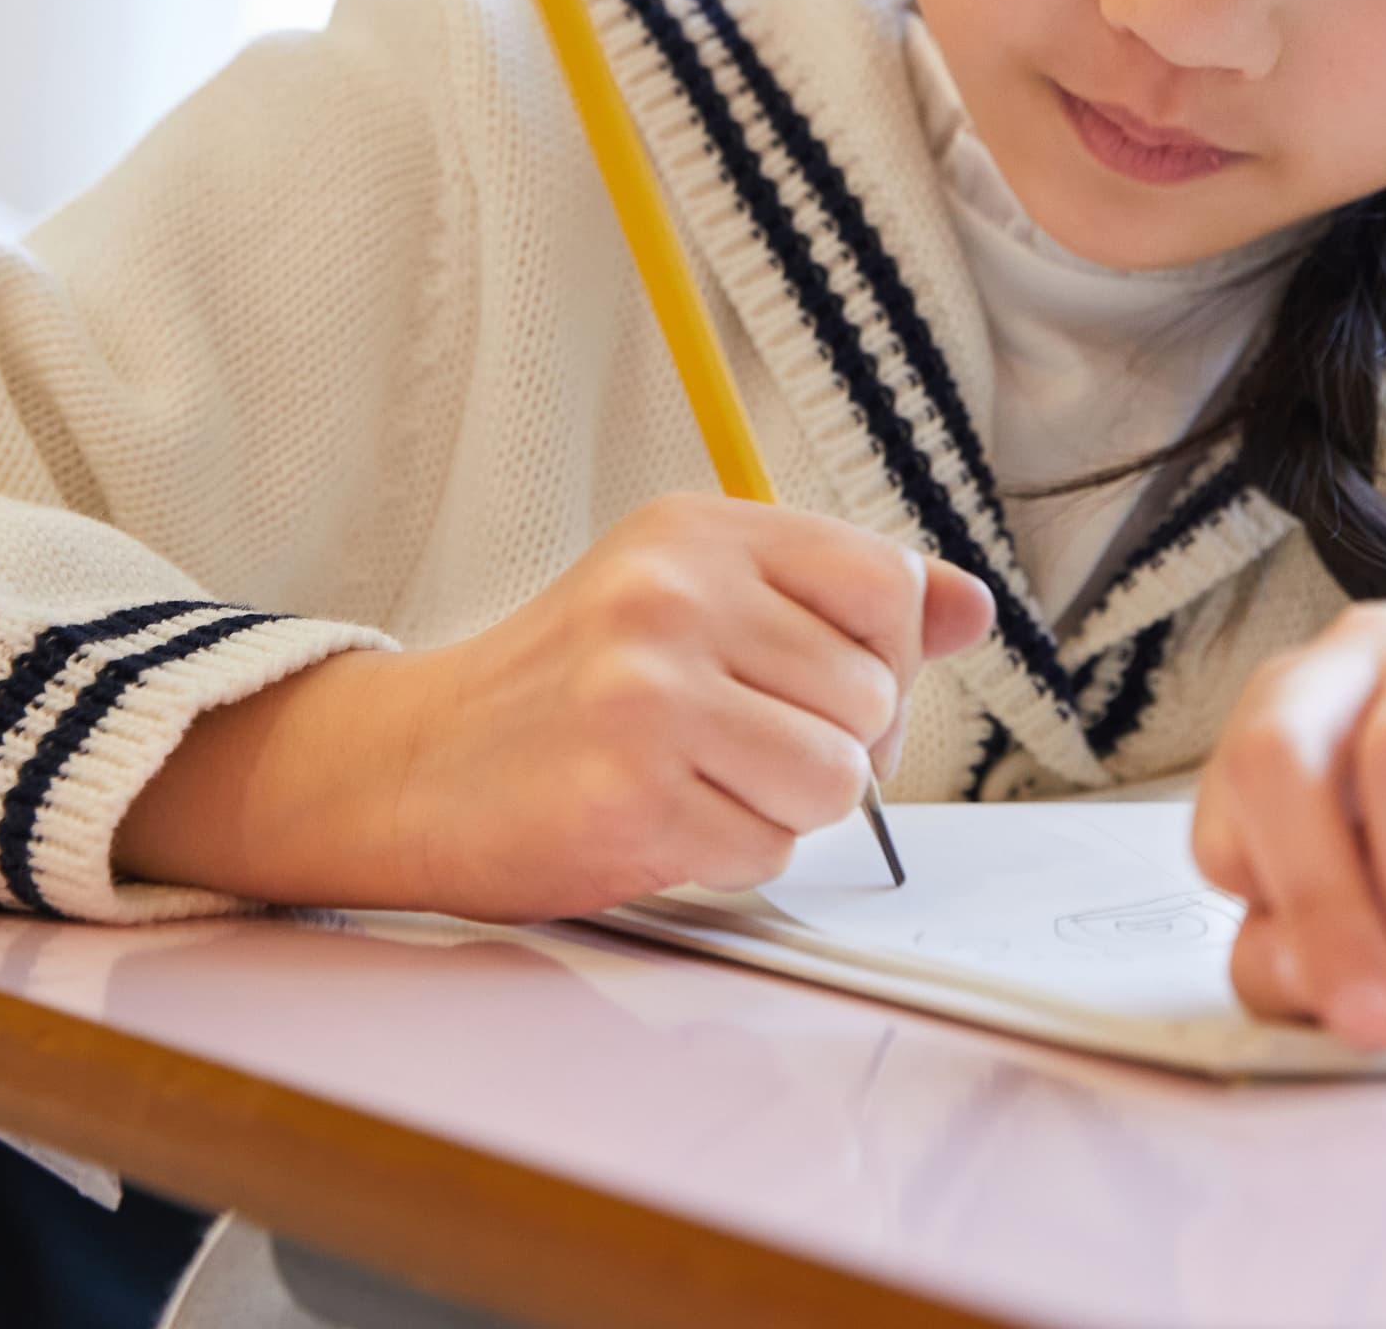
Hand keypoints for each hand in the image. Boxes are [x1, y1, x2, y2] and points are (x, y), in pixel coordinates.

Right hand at [119, 494, 995, 919]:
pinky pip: (770, 847)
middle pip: (873, 697)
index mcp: (700, 533)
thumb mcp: (697, 599)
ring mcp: (648, 692)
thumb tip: (969, 608)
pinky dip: (730, 853)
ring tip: (701, 781)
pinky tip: (659, 817)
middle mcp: (673, 595)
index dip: (880, 658)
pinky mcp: (630, 792)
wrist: (416, 765)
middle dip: (830, 745)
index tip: (813, 680)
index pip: (888, 584)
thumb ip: (836, 601)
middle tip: (736, 745)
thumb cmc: (569, 687)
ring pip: (838, 782)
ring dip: (784, 807)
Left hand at [1192, 604, 1385, 1049]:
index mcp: (1297, 704)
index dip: (1278, 909)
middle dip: (1324, 903)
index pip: (1236, 789)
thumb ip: (1302, 957)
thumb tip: (1290, 972)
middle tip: (1382, 1016)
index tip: (1341, 1000)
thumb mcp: (1378, 947)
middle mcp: (1371, 654)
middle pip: (1286, 751)